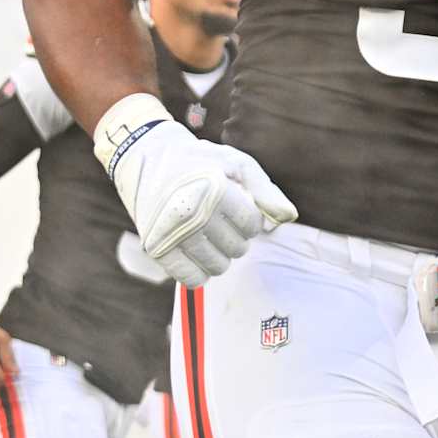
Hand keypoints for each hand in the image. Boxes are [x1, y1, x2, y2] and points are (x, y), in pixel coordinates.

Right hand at [108, 117, 297, 287]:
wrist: (149, 157)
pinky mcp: (155, 248)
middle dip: (236, 236)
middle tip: (221, 218)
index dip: (251, 218)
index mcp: (213, 189)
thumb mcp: (238, 164)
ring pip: (217, 267)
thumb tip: (288, 218)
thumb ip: (266, 192)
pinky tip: (199, 253)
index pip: (251, 226)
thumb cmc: (202, 162)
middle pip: (237, 249)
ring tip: (210, 234)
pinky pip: (191, 279)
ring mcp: (170, 233)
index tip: (238, 205)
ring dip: (220, 255)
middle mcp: (190, 213)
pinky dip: (201, 271)